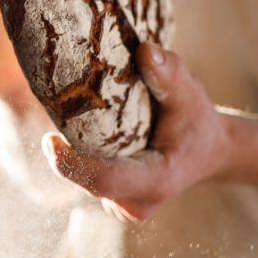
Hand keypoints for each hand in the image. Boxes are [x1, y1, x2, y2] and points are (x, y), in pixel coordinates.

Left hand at [41, 43, 234, 221]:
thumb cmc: (197, 121)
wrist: (209, 151)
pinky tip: (85, 135)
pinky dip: (80, 158)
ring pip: (85, 181)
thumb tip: (144, 50)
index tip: (49, 140)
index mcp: (158, 180)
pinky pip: (87, 181)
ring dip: (73, 154)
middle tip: (55, 112)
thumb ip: (170, 73)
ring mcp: (125, 207)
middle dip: (66, 153)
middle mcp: (138, 203)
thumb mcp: (190, 94)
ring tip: (71, 119)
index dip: (72, 165)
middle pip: (88, 181)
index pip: (105, 180)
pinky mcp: (115, 201)